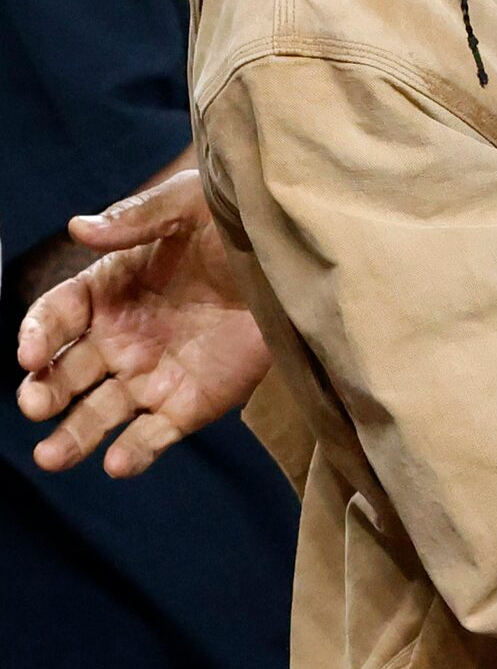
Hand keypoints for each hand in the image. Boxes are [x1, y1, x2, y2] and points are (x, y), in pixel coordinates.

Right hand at [16, 169, 270, 476]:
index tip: (31, 353)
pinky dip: (135, 452)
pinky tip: (118, 463)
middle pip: (65, 374)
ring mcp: (152, 375)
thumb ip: (136, 218)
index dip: (38, 334)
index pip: (56, 317)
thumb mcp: (190, 205)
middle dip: (43, 392)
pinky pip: (154, 434)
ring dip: (72, 437)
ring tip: (52, 456)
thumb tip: (78, 227)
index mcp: (107, 291)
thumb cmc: (237, 223)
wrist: (294, 258)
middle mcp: (119, 339)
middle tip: (36, 404)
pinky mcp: (190, 403)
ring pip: (98, 414)